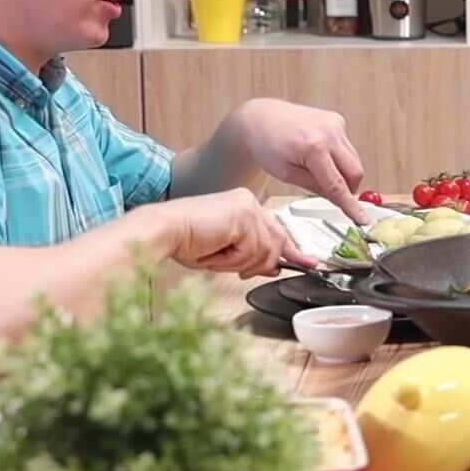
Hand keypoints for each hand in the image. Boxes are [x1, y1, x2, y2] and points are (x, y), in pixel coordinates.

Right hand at [156, 188, 313, 278]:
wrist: (163, 231)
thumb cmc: (185, 240)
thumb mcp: (227, 253)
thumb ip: (253, 256)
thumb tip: (275, 267)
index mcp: (244, 206)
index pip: (276, 230)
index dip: (290, 250)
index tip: (306, 262)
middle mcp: (249, 203)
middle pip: (276, 242)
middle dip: (264, 262)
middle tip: (244, 267)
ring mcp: (248, 208)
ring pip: (265, 251)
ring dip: (239, 263)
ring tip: (216, 255)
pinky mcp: (244, 217)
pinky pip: (252, 251)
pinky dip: (232, 260)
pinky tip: (215, 251)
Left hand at [231, 99, 369, 221]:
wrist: (260, 118)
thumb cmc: (266, 144)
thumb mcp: (287, 174)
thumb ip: (316, 187)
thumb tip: (338, 198)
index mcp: (314, 148)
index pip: (338, 185)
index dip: (351, 205)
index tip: (362, 218)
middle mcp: (329, 132)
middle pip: (355, 171)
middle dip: (348, 187)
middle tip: (332, 193)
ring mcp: (335, 124)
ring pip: (354, 160)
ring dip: (343, 171)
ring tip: (319, 169)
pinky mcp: (337, 120)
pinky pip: (347, 147)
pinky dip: (338, 156)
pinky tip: (319, 154)